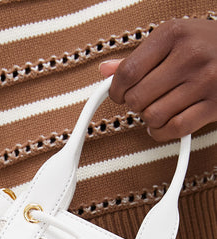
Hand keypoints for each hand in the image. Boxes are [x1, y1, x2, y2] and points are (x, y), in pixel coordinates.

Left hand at [99, 18, 216, 140]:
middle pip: (138, 98)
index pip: (128, 72)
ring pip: (153, 116)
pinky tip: (164, 125)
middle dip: (135, 105)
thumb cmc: (206, 46)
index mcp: (173, 34)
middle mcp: (190, 55)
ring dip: (150, 119)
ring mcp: (204, 81)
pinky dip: (162, 132)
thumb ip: (139, 57)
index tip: (118, 95)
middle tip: (144, 101)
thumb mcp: (173, 40)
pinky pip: (175, 129)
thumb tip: (105, 71)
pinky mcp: (215, 104)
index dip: (116, 90)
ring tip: (158, 109)